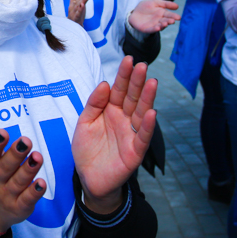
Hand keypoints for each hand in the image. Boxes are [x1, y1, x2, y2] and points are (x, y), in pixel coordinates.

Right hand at [0, 113, 46, 234]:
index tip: (3, 133)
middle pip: (5, 167)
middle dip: (15, 154)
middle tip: (26, 141)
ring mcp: (6, 196)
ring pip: (18, 182)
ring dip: (28, 170)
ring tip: (38, 157)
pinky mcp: (19, 208)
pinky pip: (27, 200)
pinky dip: (34, 192)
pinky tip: (42, 183)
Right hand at [67, 0, 92, 24]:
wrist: (73, 25)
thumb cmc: (76, 12)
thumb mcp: (79, 3)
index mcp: (73, 0)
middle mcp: (73, 4)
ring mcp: (73, 11)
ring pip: (79, 4)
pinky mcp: (75, 18)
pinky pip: (78, 13)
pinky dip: (80, 9)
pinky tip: (82, 5)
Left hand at [73, 57, 156, 210]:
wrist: (88, 178)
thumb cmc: (87, 149)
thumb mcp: (84, 122)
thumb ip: (94, 104)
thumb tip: (105, 83)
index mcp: (111, 110)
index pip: (119, 89)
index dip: (124, 75)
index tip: (129, 60)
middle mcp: (124, 119)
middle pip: (132, 97)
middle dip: (137, 82)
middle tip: (142, 66)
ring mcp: (131, 134)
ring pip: (140, 113)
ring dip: (147, 98)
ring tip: (152, 82)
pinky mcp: (135, 151)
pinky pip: (142, 136)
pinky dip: (147, 125)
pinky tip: (151, 113)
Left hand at [128, 0, 179, 32]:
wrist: (134, 11)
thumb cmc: (146, 6)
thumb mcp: (156, 2)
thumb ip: (166, 4)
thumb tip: (177, 6)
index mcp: (162, 13)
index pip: (169, 15)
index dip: (174, 16)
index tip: (178, 17)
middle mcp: (160, 20)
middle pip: (165, 21)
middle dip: (169, 21)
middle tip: (172, 21)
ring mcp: (154, 25)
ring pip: (159, 26)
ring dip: (163, 25)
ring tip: (165, 23)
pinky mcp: (147, 29)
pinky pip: (151, 30)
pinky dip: (154, 29)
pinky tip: (158, 28)